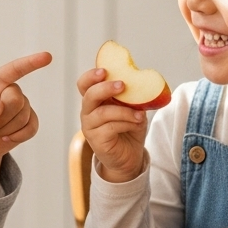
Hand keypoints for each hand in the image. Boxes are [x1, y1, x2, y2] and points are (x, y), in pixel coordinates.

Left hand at [0, 51, 51, 196]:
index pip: (14, 69)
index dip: (31, 63)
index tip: (47, 57)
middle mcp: (10, 91)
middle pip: (17, 100)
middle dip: (1, 118)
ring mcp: (21, 106)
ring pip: (23, 116)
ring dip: (5, 129)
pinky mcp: (28, 122)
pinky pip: (32, 128)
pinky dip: (18, 136)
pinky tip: (5, 138)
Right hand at [77, 67, 146, 182]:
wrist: (130, 156)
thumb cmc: (129, 128)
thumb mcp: (132, 109)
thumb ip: (132, 97)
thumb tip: (143, 84)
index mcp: (95, 100)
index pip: (84, 84)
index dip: (91, 76)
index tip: (105, 71)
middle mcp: (88, 112)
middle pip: (89, 95)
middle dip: (105, 88)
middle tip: (122, 85)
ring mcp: (89, 126)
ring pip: (103, 112)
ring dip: (124, 111)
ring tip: (139, 114)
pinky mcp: (96, 140)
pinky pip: (110, 127)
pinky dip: (126, 123)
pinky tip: (136, 123)